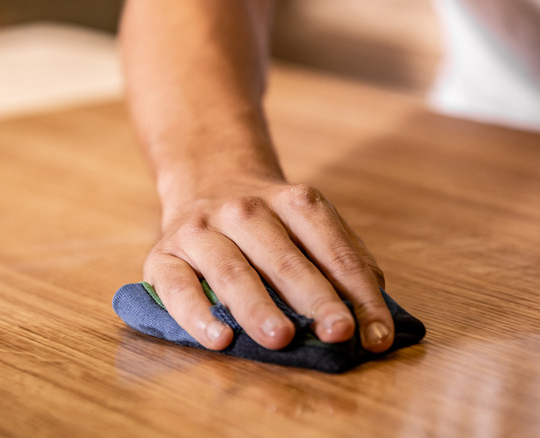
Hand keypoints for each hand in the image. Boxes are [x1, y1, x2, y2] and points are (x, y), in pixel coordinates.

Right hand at [144, 175, 394, 351]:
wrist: (205, 178)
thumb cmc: (268, 222)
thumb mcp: (308, 224)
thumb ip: (344, 262)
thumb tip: (375, 319)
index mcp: (292, 201)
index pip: (333, 249)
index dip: (358, 293)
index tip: (376, 336)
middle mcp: (245, 210)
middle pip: (284, 259)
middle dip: (314, 298)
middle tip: (337, 333)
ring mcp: (200, 230)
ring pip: (231, 271)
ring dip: (258, 307)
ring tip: (280, 338)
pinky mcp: (162, 254)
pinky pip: (177, 286)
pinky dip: (197, 314)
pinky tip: (219, 339)